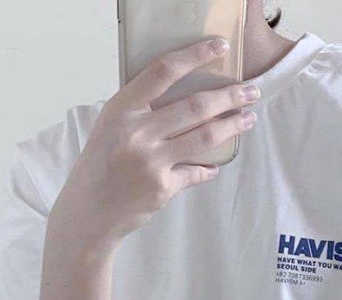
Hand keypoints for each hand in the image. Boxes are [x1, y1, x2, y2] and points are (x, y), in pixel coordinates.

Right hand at [51, 37, 260, 252]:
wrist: (89, 210)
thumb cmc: (100, 164)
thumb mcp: (111, 127)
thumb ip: (141, 111)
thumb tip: (183, 101)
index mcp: (121, 109)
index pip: (163, 71)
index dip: (195, 56)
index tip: (220, 47)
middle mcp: (137, 132)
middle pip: (195, 107)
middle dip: (230, 96)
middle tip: (252, 92)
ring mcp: (151, 161)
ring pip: (205, 138)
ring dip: (232, 126)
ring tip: (248, 118)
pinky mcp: (163, 187)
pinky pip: (196, 172)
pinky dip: (209, 169)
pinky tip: (216, 166)